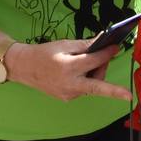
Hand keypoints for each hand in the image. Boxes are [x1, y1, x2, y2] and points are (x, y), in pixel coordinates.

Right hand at [7, 38, 131, 102]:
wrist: (25, 68)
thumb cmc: (44, 54)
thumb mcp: (64, 45)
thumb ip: (85, 45)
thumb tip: (103, 42)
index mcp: (68, 68)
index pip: (94, 61)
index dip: (107, 53)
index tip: (116, 47)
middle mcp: (70, 85)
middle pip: (99, 86)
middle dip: (113, 85)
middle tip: (109, 58)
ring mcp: (68, 94)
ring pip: (92, 86)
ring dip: (96, 74)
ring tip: (89, 61)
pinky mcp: (67, 98)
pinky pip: (84, 89)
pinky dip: (87, 79)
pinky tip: (81, 71)